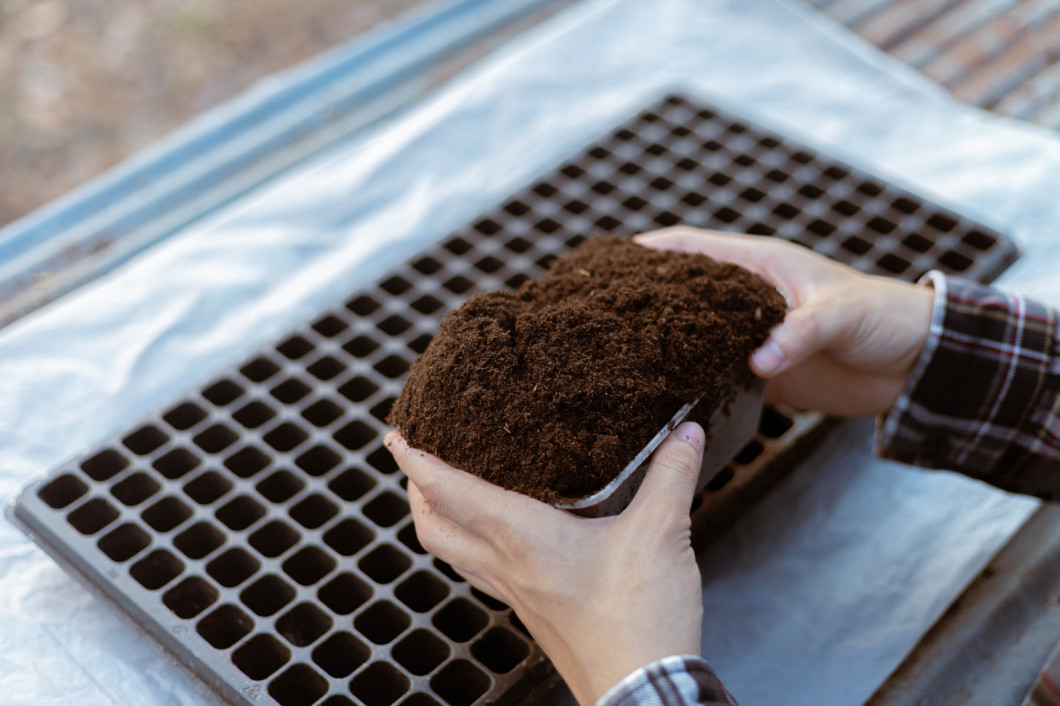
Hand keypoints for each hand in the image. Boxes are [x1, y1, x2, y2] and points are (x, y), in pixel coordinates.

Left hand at [385, 423, 706, 705]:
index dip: (416, 462)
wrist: (642, 689)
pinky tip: (501, 541)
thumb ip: (671, 476)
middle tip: (415, 460)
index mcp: (524, 539)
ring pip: (453, 556)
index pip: (450, 493)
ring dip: (439, 522)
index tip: (396, 437)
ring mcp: (516, 595)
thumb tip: (685, 434)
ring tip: (443, 495)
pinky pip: (484, 574)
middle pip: (433, 530)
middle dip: (415, 493)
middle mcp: (508, 566)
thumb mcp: (661, 534)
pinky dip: (474, 548)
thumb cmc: (640, 618)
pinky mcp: (533, 613)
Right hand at [634, 228, 933, 415]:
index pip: (691, 249)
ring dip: (663, 346)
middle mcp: (746, 299)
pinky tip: (664, 397)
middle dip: (642, 301)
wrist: (917, 366)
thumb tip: (757, 362)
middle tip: (597, 315)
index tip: (606, 263)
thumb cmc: (884, 318)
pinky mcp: (763, 375)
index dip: (649, 252)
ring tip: (616, 359)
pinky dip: (693, 385)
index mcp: (759, 266)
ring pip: (693, 339)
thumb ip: (798, 334)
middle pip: (682, 295)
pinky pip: (717, 378)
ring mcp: (751, 337)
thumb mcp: (840, 315)